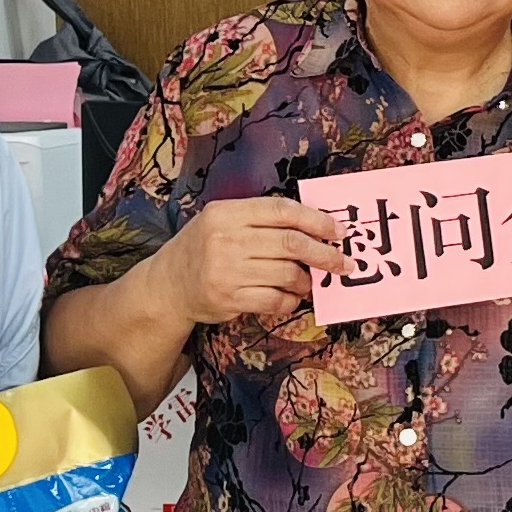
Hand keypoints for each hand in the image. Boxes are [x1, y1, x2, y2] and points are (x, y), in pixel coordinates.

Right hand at [151, 198, 341, 329]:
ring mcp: (226, 270)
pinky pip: (275, 300)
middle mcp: (225, 239)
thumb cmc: (203, 248)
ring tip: (310, 281)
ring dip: (307, 280)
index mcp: (227, 213)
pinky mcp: (228, 298)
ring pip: (287, 274)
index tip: (339, 231)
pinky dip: (291, 300)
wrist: (167, 285)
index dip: (316, 220)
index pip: (282, 211)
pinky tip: (292, 297)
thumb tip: (315, 227)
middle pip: (290, 244)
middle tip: (344, 262)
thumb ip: (261, 220)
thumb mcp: (222, 221)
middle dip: (324, 254)